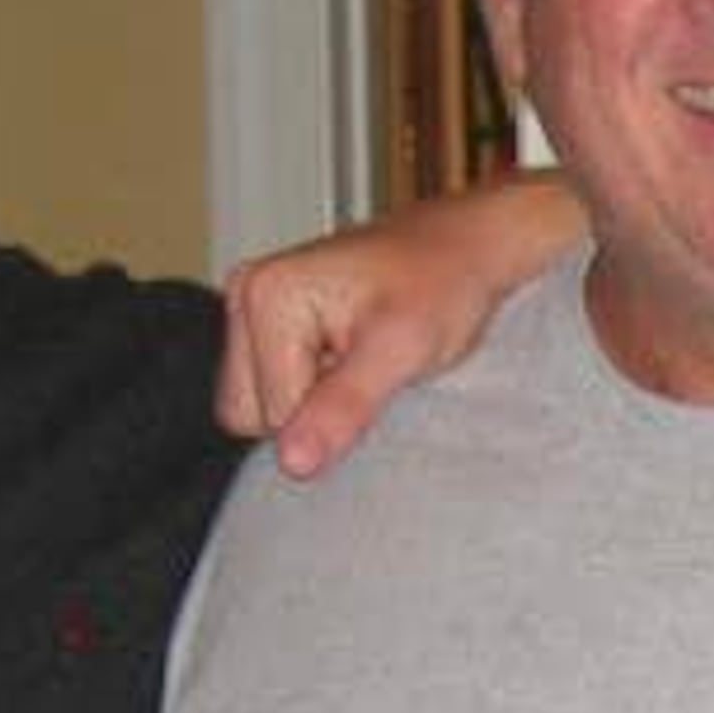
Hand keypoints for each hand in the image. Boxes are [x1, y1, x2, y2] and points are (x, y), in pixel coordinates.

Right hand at [214, 173, 581, 473]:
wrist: (465, 250)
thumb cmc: (444, 283)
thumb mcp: (403, 347)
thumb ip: (344, 405)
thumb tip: (293, 462)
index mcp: (268, 294)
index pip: (269, 414)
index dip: (328, 416)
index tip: (375, 373)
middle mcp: (248, 293)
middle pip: (251, 413)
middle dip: (314, 409)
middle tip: (369, 366)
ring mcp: (253, 307)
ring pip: (258, 408)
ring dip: (313, 402)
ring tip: (359, 360)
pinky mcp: (268, 322)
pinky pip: (271, 389)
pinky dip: (313, 389)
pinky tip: (347, 357)